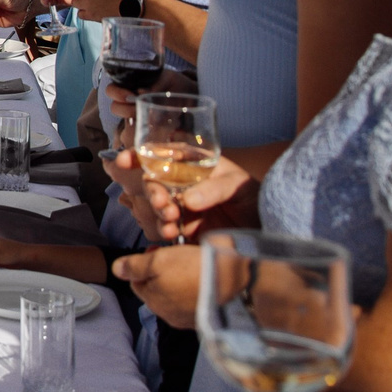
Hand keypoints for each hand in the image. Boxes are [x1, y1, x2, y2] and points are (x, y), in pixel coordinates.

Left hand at [109, 240, 202, 327]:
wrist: (237, 284)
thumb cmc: (194, 270)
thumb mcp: (158, 261)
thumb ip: (134, 266)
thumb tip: (116, 270)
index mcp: (153, 302)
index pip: (137, 282)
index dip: (143, 264)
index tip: (156, 250)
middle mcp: (169, 316)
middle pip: (156, 289)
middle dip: (160, 272)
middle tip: (173, 255)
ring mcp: (189, 319)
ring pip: (174, 295)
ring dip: (177, 280)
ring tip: (189, 264)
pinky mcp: (208, 317)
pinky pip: (193, 302)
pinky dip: (194, 290)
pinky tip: (202, 277)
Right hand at [130, 153, 254, 243]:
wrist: (267, 237)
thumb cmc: (255, 200)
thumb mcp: (240, 186)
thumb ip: (215, 188)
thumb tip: (188, 200)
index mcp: (193, 165)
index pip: (161, 154)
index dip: (139, 155)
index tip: (125, 161)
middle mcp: (182, 184)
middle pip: (152, 182)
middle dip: (151, 192)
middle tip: (165, 205)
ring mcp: (181, 207)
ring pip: (153, 206)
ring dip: (156, 214)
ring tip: (172, 224)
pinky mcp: (182, 229)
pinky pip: (162, 228)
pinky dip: (162, 231)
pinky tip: (172, 234)